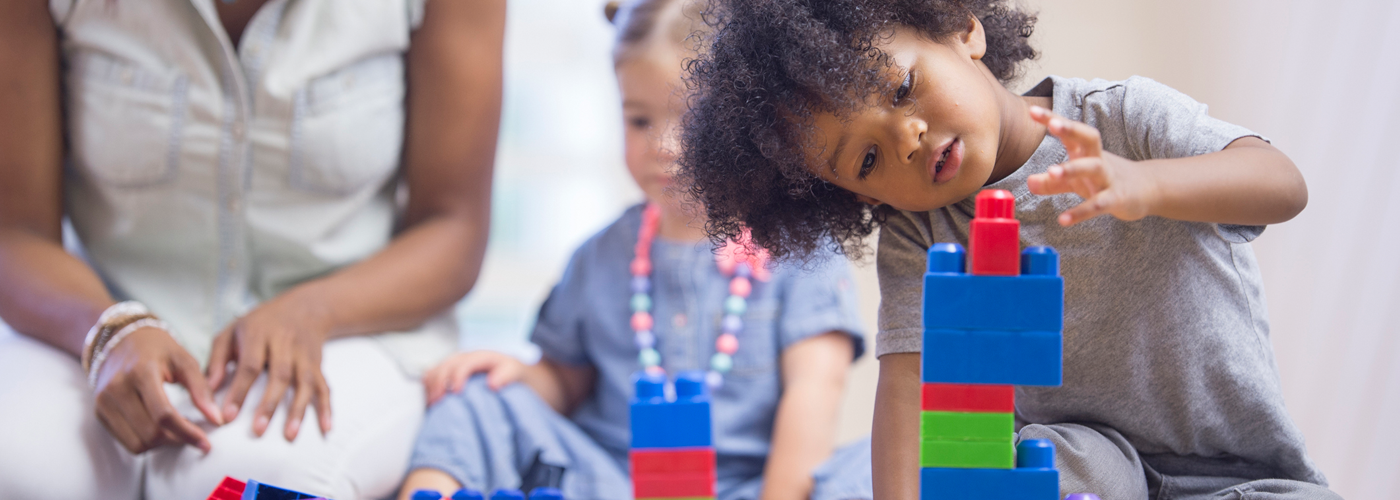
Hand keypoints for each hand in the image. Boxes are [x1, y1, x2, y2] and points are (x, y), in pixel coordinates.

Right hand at [92, 326, 223, 453]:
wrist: (121, 339)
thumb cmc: (159, 349)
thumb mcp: (184, 361)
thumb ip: (201, 390)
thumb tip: (216, 420)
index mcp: (141, 372)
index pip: (163, 414)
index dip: (187, 433)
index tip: (205, 443)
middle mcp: (117, 388)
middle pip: (150, 433)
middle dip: (177, 440)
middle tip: (193, 434)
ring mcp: (104, 402)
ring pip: (137, 443)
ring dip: (161, 444)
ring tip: (177, 431)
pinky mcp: (99, 412)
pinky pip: (125, 441)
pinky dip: (146, 442)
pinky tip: (159, 429)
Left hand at [206, 293, 331, 440]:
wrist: (304, 307)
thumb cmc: (260, 324)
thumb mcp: (232, 332)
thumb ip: (216, 360)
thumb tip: (206, 389)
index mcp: (258, 335)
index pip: (249, 365)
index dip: (239, 391)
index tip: (228, 416)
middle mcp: (285, 343)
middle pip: (280, 375)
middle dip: (270, 404)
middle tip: (258, 430)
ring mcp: (304, 354)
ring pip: (304, 382)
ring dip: (298, 409)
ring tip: (290, 434)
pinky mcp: (317, 364)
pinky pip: (324, 386)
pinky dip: (326, 407)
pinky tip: (325, 426)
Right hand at [422, 350, 526, 404]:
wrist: (507, 369)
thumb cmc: (510, 372)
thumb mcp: (514, 371)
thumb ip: (506, 376)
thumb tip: (492, 384)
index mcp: (480, 356)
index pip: (464, 364)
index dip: (458, 377)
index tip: (456, 393)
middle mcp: (464, 357)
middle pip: (446, 366)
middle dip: (440, 383)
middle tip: (438, 401)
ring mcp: (454, 363)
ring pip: (436, 369)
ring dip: (431, 385)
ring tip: (431, 402)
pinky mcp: (448, 370)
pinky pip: (432, 374)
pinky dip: (428, 385)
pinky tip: (429, 399)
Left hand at [1026, 106, 1159, 225]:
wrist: (1146, 190)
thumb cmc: (1104, 180)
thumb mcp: (1076, 181)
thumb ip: (1052, 183)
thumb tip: (1029, 182)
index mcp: (1086, 151)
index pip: (1070, 131)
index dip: (1053, 119)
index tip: (1032, 111)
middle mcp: (1097, 159)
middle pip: (1089, 138)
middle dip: (1071, 129)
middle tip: (1053, 125)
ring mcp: (1108, 178)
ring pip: (1093, 168)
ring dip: (1073, 168)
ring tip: (1051, 171)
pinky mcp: (1116, 199)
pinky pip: (1098, 204)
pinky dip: (1081, 212)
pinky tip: (1063, 220)